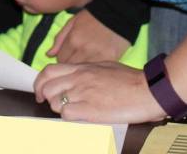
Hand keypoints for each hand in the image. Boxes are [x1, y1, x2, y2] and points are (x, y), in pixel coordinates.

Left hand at [34, 61, 165, 123]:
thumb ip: (87, 71)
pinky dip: (69, 118)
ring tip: (72, 111)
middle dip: (46, 98)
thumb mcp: (104, 67)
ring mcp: (83, 93)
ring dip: (60, 109)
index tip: (40, 91)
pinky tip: (80, 118)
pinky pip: (66, 114)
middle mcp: (79, 79)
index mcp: (82, 67)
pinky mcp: (90, 110)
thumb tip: (76, 76)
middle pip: (47, 88)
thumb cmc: (130, 79)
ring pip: (54, 102)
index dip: (40, 83)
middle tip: (52, 105)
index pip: (49, 71)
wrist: (147, 89)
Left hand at [46, 9, 131, 63]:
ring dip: (81, 70)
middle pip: (70, 67)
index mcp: (73, 40)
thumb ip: (59, 39)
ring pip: (82, 71)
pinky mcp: (109, 60)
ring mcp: (97, 56)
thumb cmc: (92, 17)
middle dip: (69, 66)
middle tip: (75, 61)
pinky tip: (93, 65)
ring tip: (83, 64)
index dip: (62, 59)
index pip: (60, 60)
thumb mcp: (72, 22)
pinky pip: (96, 71)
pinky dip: (92, 70)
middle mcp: (83, 50)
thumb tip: (48, 54)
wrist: (116, 14)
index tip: (67, 57)